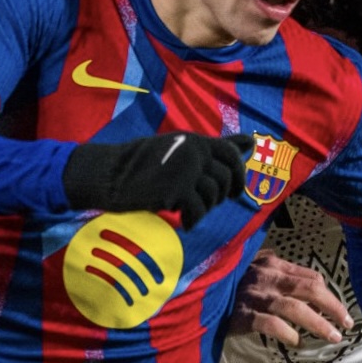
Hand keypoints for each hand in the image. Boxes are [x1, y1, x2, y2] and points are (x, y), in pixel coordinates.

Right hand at [63, 133, 253, 229]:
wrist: (109, 175)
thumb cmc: (144, 165)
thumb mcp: (180, 150)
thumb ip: (214, 149)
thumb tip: (251, 143)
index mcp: (194, 140)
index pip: (230, 153)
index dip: (238, 175)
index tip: (235, 191)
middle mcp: (193, 150)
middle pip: (226, 179)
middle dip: (221, 196)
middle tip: (203, 204)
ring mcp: (185, 169)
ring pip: (213, 196)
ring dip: (203, 209)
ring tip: (186, 210)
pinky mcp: (175, 189)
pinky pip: (198, 211)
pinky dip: (192, 220)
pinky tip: (182, 222)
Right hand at [228, 251, 350, 345]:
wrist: (195, 295)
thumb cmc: (230, 286)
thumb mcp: (256, 273)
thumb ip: (279, 277)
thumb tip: (312, 289)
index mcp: (273, 264)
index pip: (310, 277)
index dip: (330, 295)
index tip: (341, 312)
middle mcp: (266, 276)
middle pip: (309, 289)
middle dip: (332, 307)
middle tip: (346, 324)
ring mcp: (254, 295)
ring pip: (295, 307)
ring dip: (318, 323)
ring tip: (332, 337)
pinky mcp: (242, 314)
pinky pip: (271, 324)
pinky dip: (288, 333)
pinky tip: (298, 342)